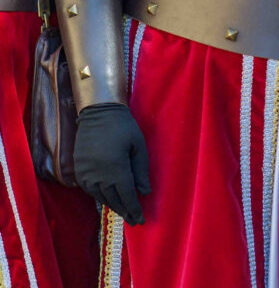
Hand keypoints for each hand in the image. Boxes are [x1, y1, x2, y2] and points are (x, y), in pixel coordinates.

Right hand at [74, 103, 150, 225]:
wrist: (97, 112)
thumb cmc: (123, 126)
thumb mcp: (138, 145)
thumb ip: (141, 170)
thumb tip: (144, 192)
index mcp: (116, 169)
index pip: (127, 196)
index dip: (134, 210)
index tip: (140, 221)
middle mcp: (99, 175)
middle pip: (114, 200)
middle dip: (125, 211)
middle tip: (133, 220)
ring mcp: (86, 174)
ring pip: (101, 197)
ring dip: (112, 205)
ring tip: (122, 211)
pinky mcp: (78, 170)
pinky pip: (89, 190)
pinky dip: (99, 196)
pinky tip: (107, 198)